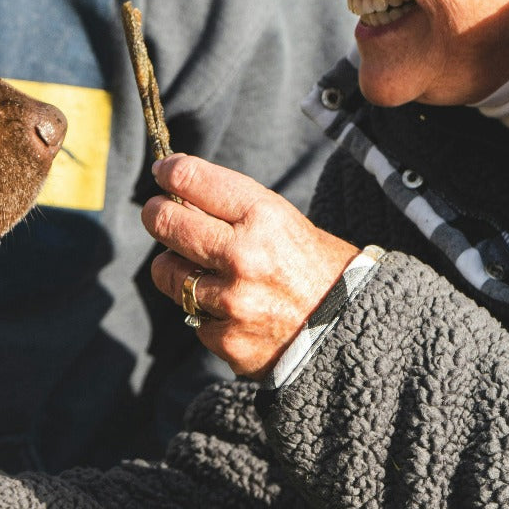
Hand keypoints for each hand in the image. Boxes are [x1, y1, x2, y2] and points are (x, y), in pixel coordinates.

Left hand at [143, 154, 358, 379]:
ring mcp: (232, 300)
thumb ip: (231, 209)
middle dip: (156, 214)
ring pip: (167, 272)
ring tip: (204, 270)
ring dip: (177, 268)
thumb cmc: (314, 266)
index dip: (169, 171)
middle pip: (164, 222)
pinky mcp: (226, 337)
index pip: (190, 178)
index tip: (163, 173)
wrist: (352, 328)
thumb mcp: (283, 221)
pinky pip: (190, 314)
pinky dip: (204, 310)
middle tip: (160, 214)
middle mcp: (244, 255)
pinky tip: (232, 308)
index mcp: (263, 215)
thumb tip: (176, 193)